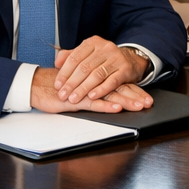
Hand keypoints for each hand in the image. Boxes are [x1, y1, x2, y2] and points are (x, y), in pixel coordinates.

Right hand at [32, 67, 149, 113]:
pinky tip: (116, 108)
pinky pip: (93, 103)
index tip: (148, 99)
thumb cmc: (63, 87)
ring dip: (126, 101)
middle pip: (120, 90)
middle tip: (148, 103)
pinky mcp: (76, 99)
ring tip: (139, 106)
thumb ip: (98, 90)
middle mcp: (95, 84)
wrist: (40, 85)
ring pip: (110, 96)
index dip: (135, 91)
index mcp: (99, 80)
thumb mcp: (84, 89)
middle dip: (136, 97)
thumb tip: (116, 99)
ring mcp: (87, 91)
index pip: (121, 85)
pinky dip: (105, 106)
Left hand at [53, 38, 153, 106]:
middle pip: (85, 67)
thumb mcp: (88, 54)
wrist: (130, 60)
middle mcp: (106, 48)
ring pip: (97, 75)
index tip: (58, 85)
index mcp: (93, 42)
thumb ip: (71, 56)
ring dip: (83, 88)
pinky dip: (101, 90)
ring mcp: (117, 58)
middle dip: (72, 83)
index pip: (75, 58)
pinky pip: (112, 81)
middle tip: (63, 95)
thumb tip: (57, 63)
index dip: (64, 73)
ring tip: (74, 98)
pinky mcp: (126, 69)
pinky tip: (92, 96)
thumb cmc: (104, 59)